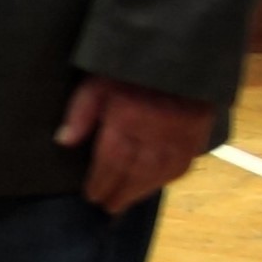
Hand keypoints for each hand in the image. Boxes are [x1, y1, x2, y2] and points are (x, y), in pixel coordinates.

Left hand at [58, 73, 214, 212]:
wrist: (183, 54)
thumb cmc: (132, 68)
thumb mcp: (98, 82)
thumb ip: (80, 112)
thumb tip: (63, 142)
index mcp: (126, 121)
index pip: (110, 162)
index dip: (100, 182)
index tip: (91, 196)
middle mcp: (153, 135)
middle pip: (134, 173)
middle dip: (120, 193)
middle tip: (108, 207)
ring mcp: (178, 137)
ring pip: (159, 173)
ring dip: (141, 191)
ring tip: (127, 201)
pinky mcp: (197, 134)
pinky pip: (183, 164)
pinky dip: (168, 178)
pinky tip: (157, 184)